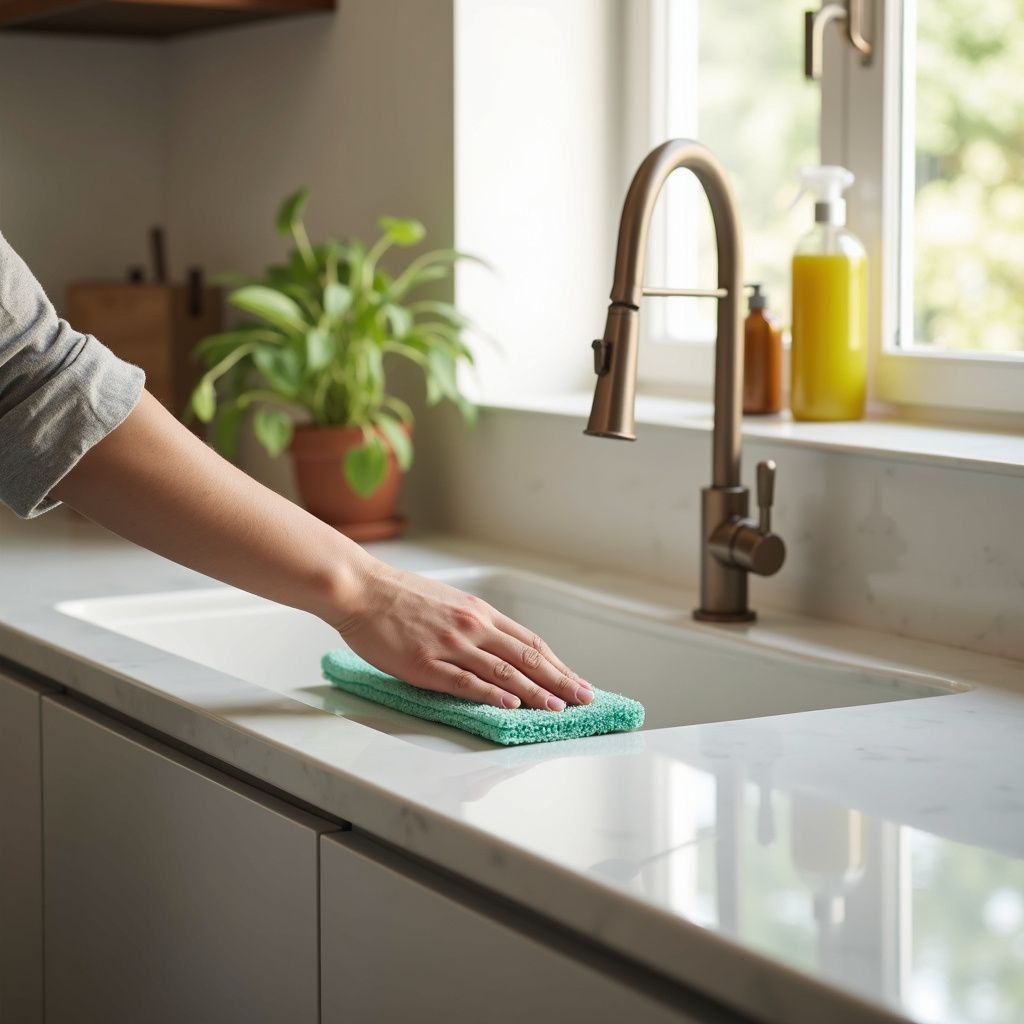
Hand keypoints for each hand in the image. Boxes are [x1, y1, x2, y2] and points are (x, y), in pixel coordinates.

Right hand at [334, 563, 592, 710]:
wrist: (359, 588)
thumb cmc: (397, 595)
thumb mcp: (446, 601)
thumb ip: (471, 622)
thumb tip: (495, 646)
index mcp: (478, 611)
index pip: (528, 641)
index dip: (556, 663)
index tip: (575, 680)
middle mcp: (472, 626)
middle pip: (526, 656)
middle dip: (559, 679)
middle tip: (584, 698)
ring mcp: (450, 645)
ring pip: (503, 672)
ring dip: (535, 691)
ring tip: (559, 709)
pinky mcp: (426, 663)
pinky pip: (465, 681)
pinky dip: (492, 695)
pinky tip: (512, 705)